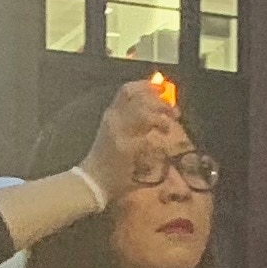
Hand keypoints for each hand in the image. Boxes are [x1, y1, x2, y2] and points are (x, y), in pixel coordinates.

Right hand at [79, 74, 192, 203]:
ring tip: (167, 128)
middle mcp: (113, 118)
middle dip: (160, 103)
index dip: (146, 87)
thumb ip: (133, 122)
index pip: (127, 90)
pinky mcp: (124, 149)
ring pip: (143, 114)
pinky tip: (162, 150)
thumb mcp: (116, 134)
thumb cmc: (107, 159)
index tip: (162, 90)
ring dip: (160, 119)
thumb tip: (155, 113)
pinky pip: (147, 141)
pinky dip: (158, 144)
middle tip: (174, 112)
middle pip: (140, 99)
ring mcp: (118, 132)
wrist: (92, 181)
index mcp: (112, 113)